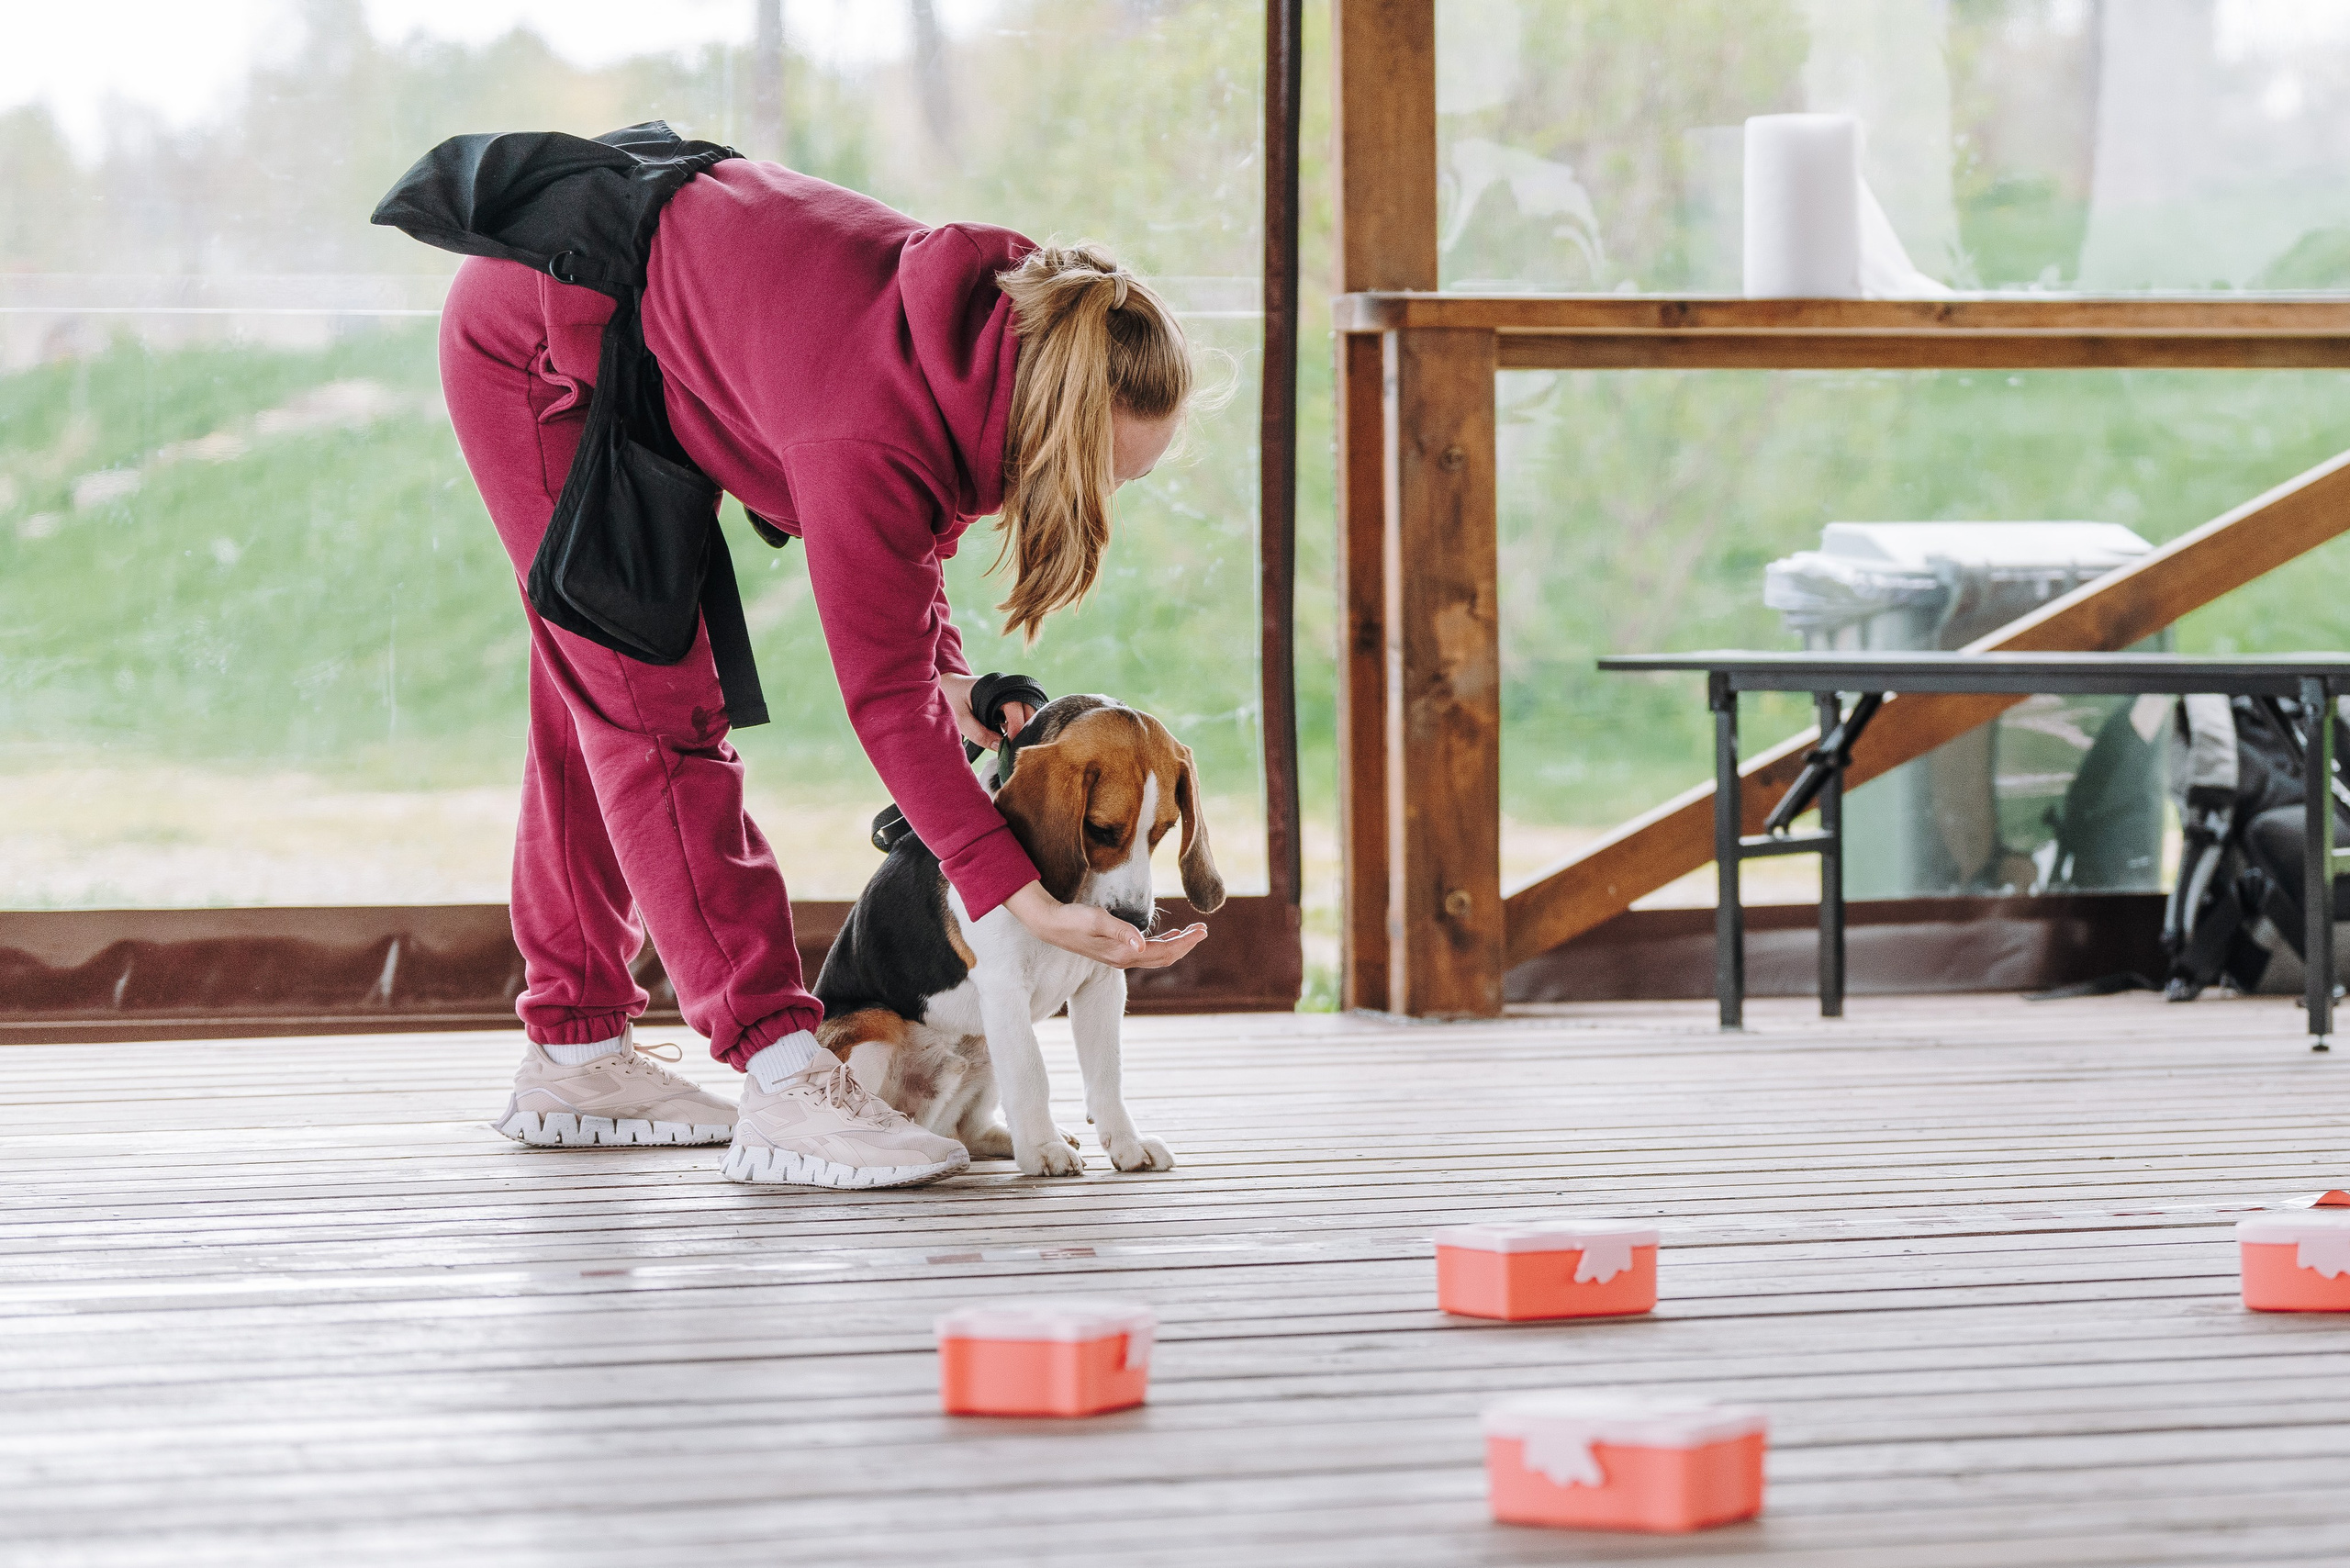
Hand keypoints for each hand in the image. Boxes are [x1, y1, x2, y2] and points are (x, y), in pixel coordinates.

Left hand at [941, 672, 1035, 752]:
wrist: (948, 687)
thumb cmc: (952, 700)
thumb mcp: (961, 719)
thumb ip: (979, 733)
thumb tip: (1000, 747)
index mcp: (996, 688)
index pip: (1016, 707)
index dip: (1017, 726)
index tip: (1011, 745)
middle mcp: (1007, 689)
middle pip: (1028, 708)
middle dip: (1024, 728)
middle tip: (1014, 747)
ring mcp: (1009, 696)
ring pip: (1026, 713)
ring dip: (1021, 729)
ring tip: (1011, 744)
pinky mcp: (1008, 705)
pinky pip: (1019, 716)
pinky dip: (1017, 728)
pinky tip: (1008, 739)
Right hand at [1005, 882, 1206, 969]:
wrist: (1050, 925)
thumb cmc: (1072, 919)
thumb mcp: (1097, 919)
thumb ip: (1121, 931)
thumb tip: (1144, 944)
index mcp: (1124, 954)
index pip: (1164, 951)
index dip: (1186, 942)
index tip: (1203, 930)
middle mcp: (1125, 959)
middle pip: (1165, 957)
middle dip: (1186, 944)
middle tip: (1204, 930)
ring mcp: (1120, 957)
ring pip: (1157, 955)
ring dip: (1176, 945)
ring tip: (1192, 932)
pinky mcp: (1115, 951)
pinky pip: (1147, 952)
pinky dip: (1162, 944)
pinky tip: (1168, 936)